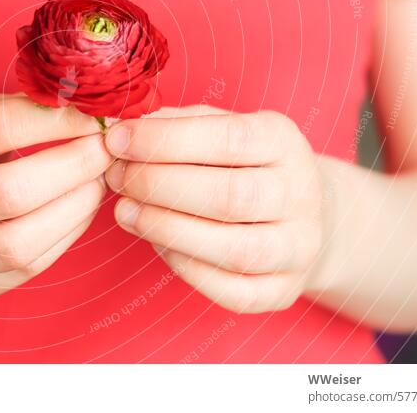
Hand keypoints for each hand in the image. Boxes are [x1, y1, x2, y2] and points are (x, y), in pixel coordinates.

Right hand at [0, 94, 111, 304]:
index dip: (57, 119)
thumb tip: (82, 104)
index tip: (96, 112)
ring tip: (98, 181)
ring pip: (20, 243)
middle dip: (74, 166)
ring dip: (76, 208)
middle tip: (106, 149)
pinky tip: (77, 210)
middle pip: (9, 192)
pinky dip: (65, 236)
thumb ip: (10, 113)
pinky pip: (27, 268)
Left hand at [103, 105, 324, 313]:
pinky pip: (232, 290)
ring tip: (124, 209)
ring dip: (164, 228)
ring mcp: (298, 247)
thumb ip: (174, 124)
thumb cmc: (239, 162)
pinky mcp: (283, 290)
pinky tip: (154, 241)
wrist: (297, 211)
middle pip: (229, 196)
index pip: (228, 138)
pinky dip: (184, 266)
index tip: (117, 140)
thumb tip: (121, 127)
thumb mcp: (216, 126)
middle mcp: (301, 194)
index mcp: (284, 141)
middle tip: (116, 176)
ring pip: (233, 249)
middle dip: (157, 185)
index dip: (164, 140)